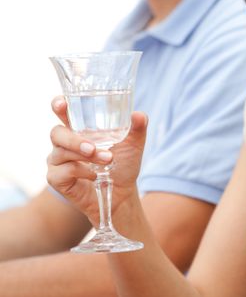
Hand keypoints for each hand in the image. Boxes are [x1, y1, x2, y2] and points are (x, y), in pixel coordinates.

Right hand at [46, 97, 147, 224]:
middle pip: (56, 133)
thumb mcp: (133, 144)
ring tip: (107, 160)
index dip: (58, 105)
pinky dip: (81, 172)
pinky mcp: (56, 178)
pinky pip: (63, 171)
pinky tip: (94, 175)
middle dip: (74, 140)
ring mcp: (58, 160)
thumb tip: (139, 115)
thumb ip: (137, 128)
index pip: (62, 111)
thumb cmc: (123, 163)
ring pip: (61, 152)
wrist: (122, 192)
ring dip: (85, 156)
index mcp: (78, 128)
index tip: (61, 103)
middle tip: (92, 148)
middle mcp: (64, 142)